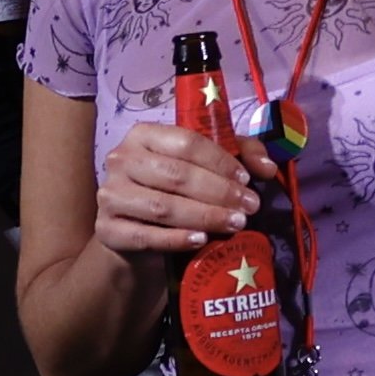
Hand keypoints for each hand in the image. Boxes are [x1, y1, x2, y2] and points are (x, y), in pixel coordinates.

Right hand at [91, 118, 272, 261]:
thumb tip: (268, 166)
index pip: (187, 143)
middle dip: (219, 192)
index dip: (221, 162)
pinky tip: (201, 241)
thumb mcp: (207, 164)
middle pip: (177, 175)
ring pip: (163, 206)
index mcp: (144, 135)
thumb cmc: (175, 188)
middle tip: (249, 207)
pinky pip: (144, 236)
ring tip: (235, 223)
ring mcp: (109, 195)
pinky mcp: (106, 229)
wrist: (133, 231)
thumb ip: (241, 154)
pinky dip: (175, 239)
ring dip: (204, 216)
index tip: (248, 180)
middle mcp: (121, 160)